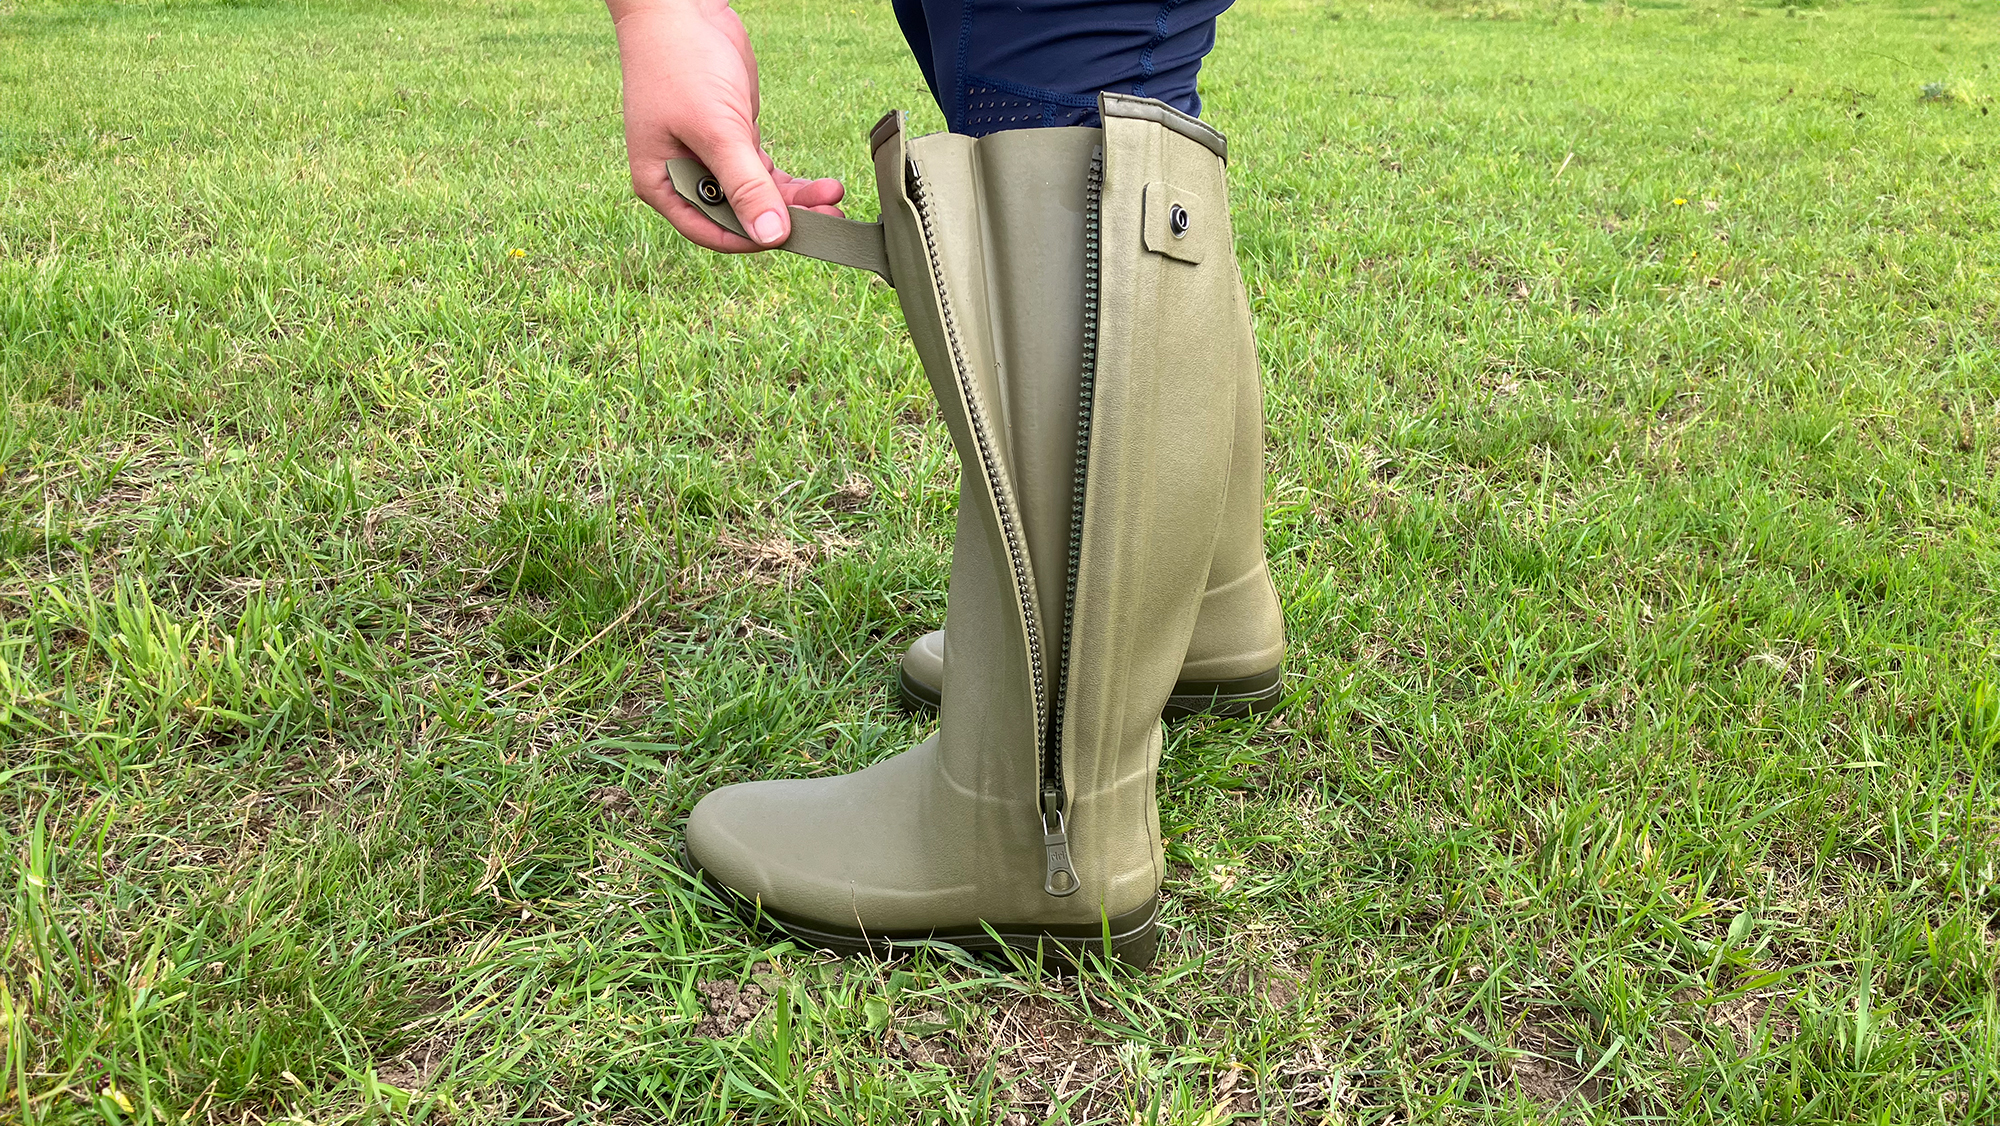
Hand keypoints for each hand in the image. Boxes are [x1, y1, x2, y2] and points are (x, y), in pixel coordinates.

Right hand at [608, 0, 844, 252]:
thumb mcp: (717, 130)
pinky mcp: (734, 140)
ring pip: (758, 196)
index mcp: (662, 183)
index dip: (751, 240)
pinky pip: (765, 174)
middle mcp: (684, 177)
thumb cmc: (681, 63)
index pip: (710, 231)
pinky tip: (823, 185)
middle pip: (739, 217)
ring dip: (796, 202)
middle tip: (829, 218)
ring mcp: (711, 159)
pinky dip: (793, 183)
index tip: (792, 236)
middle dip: (784, 219)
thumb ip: (745, 184)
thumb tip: (771, 235)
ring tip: (834, 197)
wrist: (682, 8)